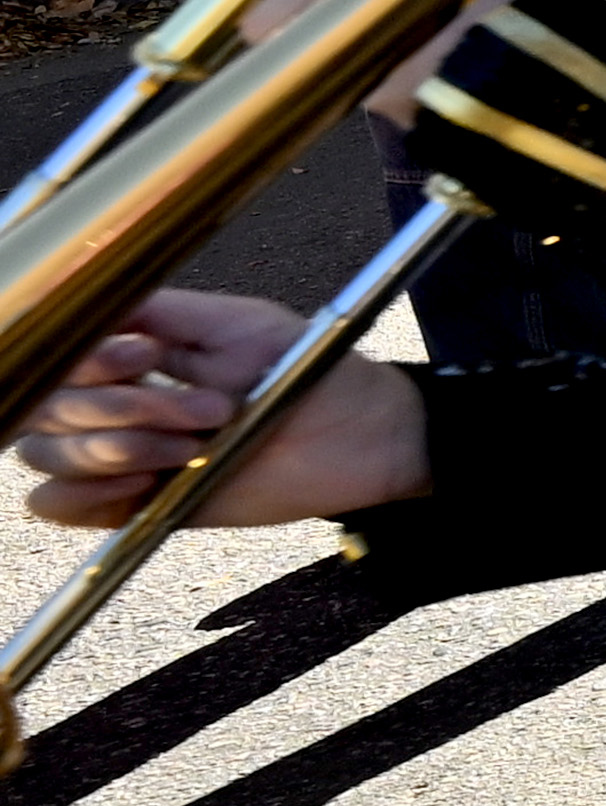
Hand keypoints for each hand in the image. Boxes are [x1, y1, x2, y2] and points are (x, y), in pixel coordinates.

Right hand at [17, 290, 423, 531]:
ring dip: (115, 449)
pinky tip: (141, 483)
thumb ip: (162, 312)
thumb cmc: (307, 371)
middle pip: (44, 409)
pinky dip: (84, 494)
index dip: (89, 362)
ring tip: (190, 448)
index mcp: (129, 359)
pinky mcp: (133, 503)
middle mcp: (111, 404)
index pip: (58, 359)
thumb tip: (93, 300)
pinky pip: (56, 506)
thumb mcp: (238, 325)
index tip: (147, 359)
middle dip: (123, 409)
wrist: (360, 435)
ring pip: (46, 454)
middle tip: (211, 410)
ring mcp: (118, 455)